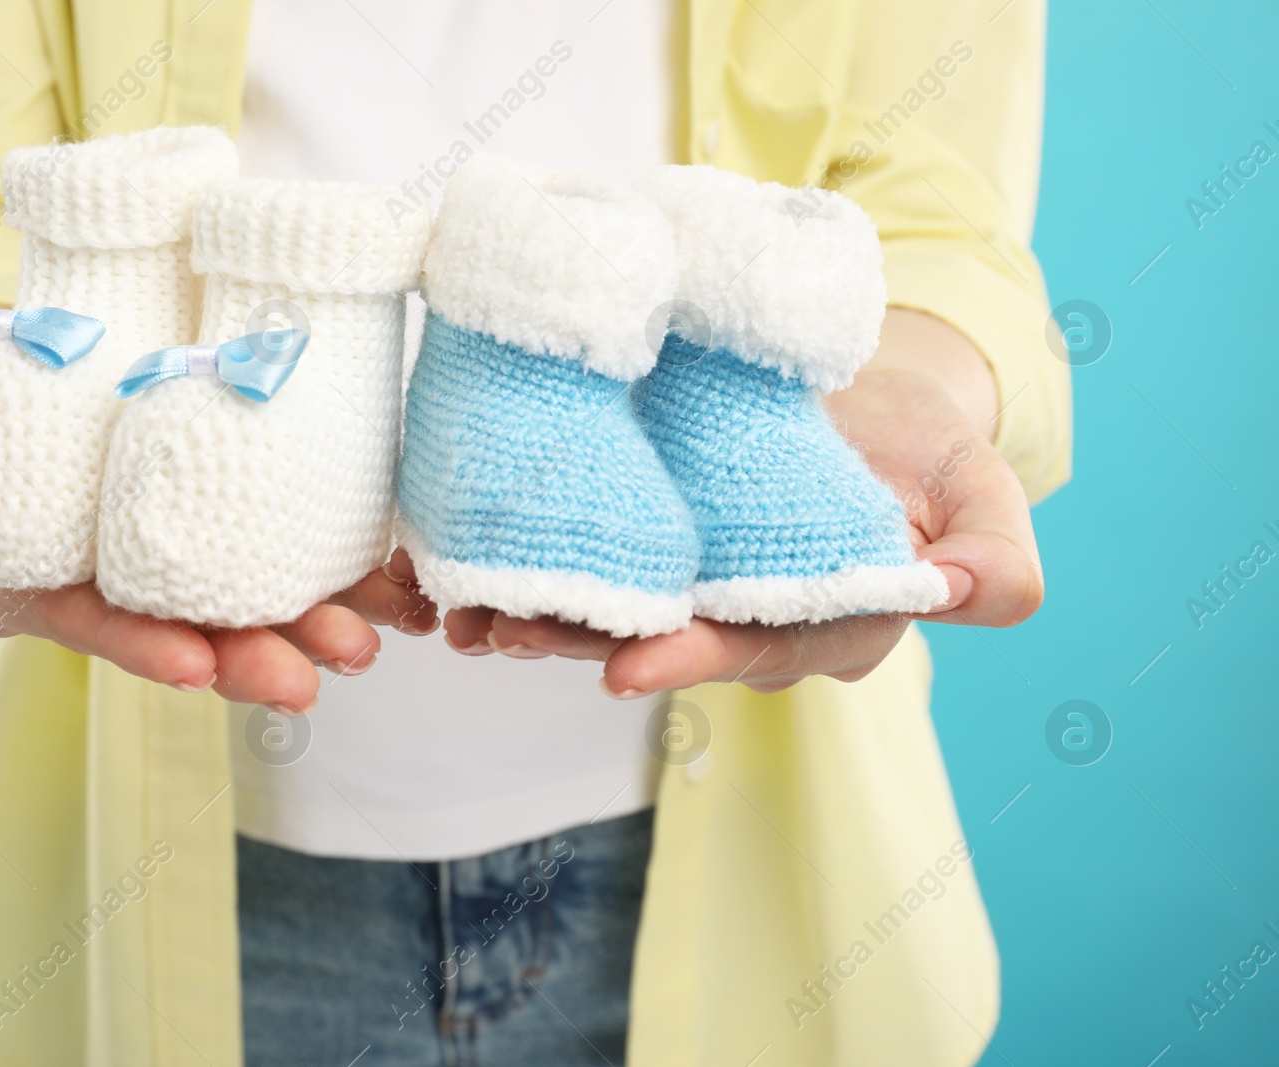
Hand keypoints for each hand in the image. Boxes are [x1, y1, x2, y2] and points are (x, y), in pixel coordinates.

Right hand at [0, 325, 437, 713]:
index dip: (142, 648)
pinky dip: (341, 560)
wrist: (9, 382)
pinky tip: (393, 577)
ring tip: (373, 636)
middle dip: (256, 654)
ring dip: (315, 619)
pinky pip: (288, 540)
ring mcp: (181, 551)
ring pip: (252, 594)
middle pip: (192, 628)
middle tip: (316, 674)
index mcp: (44, 587)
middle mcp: (121, 584)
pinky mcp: (230, 510)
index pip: (94, 624)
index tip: (195, 665)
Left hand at [442, 309, 1043, 695]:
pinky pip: (586, 557)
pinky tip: (463, 560)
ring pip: (606, 608)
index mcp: (826, 627)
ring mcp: (689, 581)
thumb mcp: (982, 489)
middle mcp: (745, 619)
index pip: (756, 652)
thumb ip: (993, 555)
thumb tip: (962, 591)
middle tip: (504, 628)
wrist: (868, 390)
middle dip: (578, 641)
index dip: (691, 661)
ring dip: (533, 610)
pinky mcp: (646, 536)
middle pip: (657, 640)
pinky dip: (526, 560)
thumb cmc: (928, 447)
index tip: (624, 668)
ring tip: (464, 605)